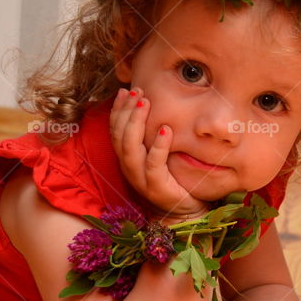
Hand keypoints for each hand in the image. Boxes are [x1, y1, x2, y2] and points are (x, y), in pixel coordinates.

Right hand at [110, 87, 210, 219]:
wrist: (185, 210)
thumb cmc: (173, 177)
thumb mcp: (158, 154)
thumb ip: (150, 135)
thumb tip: (150, 105)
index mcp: (127, 158)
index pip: (115, 130)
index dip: (118, 109)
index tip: (125, 90)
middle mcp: (129, 168)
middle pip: (120, 136)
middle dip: (127, 111)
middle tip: (138, 92)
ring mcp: (141, 179)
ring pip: (130, 148)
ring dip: (137, 123)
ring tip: (146, 103)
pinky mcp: (157, 187)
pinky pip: (154, 164)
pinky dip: (159, 145)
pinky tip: (166, 129)